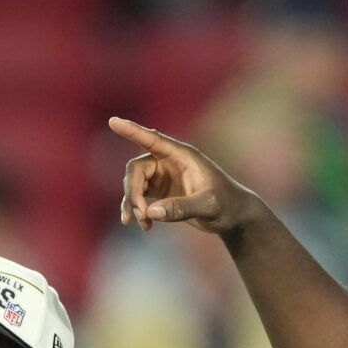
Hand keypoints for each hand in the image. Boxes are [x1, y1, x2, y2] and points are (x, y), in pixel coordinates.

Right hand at [110, 117, 259, 234]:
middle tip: (140, 215)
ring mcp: (163, 177)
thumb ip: (180, 208)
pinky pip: (138, 198)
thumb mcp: (208, 206)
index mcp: (182, 156)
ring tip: (144, 225)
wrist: (234, 216)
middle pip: (136, 169)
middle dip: (133, 193)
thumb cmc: (226, 205)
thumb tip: (150, 212)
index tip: (113, 121)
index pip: (152, 139)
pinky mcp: (160, 193)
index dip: (132, 131)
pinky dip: (137, 212)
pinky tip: (145, 226)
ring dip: (133, 205)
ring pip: (133, 185)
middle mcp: (169, 163)